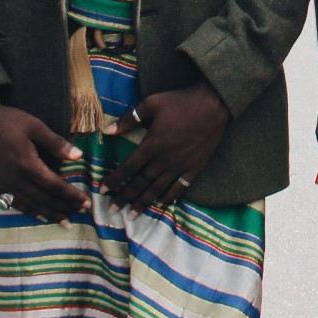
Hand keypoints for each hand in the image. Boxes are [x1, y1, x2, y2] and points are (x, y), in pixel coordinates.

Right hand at [0, 102, 88, 223]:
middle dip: (64, 206)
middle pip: (44, 198)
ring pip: (30, 204)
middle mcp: (16, 178)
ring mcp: (4, 183)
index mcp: (28, 164)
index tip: (85, 203)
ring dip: (49, 213)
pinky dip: (29, 211)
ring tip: (64, 221)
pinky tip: (39, 216)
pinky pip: (14, 203)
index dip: (71, 196)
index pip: (54, 185)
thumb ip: (56, 143)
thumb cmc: (8, 121)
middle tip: (81, 213)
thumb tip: (78, 156)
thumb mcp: (35, 126)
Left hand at [106, 83, 230, 211]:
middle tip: (113, 210)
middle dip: (124, 197)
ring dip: (143, 202)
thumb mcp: (152, 104)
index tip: (103, 190)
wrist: (214, 105)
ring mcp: (179, 166)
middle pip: (140, 183)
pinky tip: (161, 204)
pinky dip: (169, 197)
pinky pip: (179, 188)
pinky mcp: (194, 168)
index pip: (128, 167)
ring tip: (133, 215)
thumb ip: (130, 118)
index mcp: (151, 145)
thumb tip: (108, 131)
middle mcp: (163, 160)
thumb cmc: (181, 102)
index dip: (114, 180)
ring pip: (157, 189)